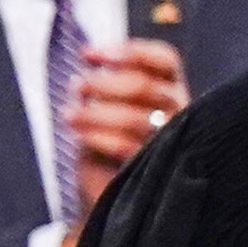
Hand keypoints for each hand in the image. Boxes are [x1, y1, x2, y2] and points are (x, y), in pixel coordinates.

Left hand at [65, 40, 187, 214]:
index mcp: (171, 92)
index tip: (89, 54)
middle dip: (103, 83)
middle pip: (145, 86)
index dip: (130, 51)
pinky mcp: (153, 167)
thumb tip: (89, 57)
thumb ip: (108, 85)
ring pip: (134, 117)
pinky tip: (77, 134)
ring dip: (93, 112)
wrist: (109, 195)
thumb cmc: (110, 146)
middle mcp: (179, 113)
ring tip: (68, 114)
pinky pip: (124, 144)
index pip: (165, 61)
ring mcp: (169, 142)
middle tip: (76, 86)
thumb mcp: (110, 108)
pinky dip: (95, 135)